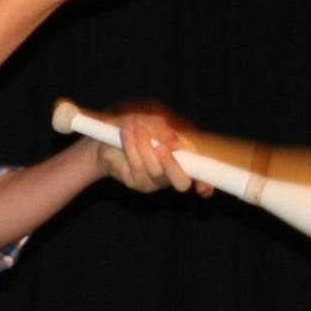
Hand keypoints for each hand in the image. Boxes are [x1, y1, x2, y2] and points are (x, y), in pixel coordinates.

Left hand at [96, 104, 213, 196]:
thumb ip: (166, 132)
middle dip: (172, 164)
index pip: (200, 175)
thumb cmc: (135, 129)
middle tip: (161, 147)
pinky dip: (132, 147)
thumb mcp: (153, 124)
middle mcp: (171, 174)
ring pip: (156, 171)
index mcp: (183, 159)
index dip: (205, 182)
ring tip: (138, 130)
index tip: (204, 187)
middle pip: (181, 182)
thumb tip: (176, 144)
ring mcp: (153, 181)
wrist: (105, 138)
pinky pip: (138, 167)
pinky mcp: (135, 183)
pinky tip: (126, 135)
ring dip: (146, 147)